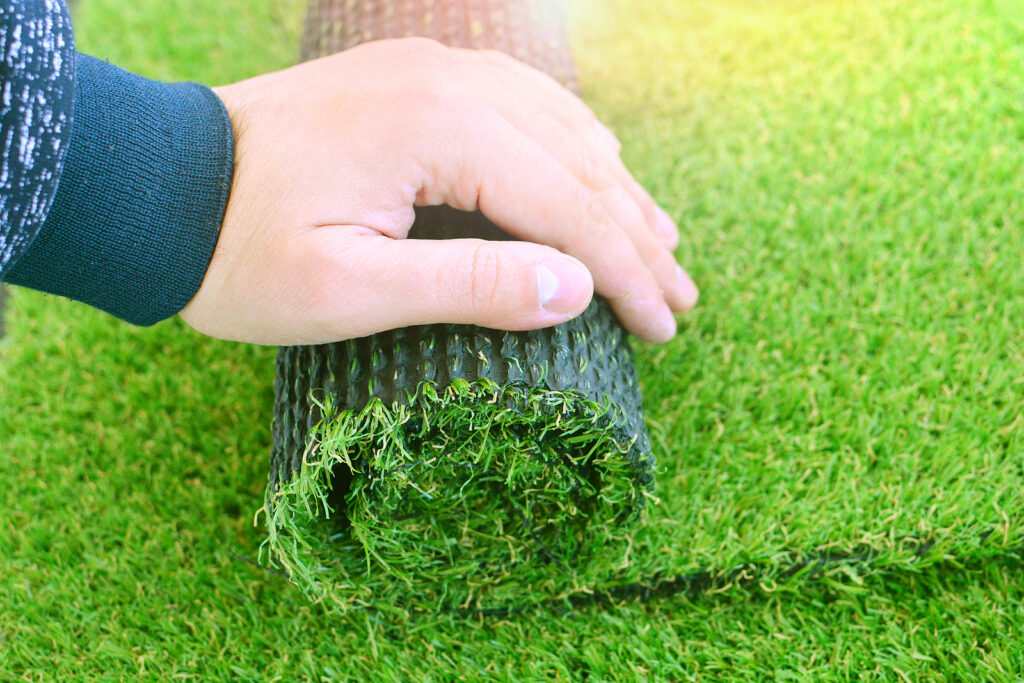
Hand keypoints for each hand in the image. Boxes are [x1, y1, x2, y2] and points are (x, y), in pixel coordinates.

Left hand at [179, 38, 697, 344]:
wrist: (158, 185)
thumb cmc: (240, 251)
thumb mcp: (349, 290)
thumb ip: (468, 288)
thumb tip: (575, 291)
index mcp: (438, 127)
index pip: (567, 205)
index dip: (624, 272)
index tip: (663, 327)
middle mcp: (449, 79)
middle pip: (579, 163)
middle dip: (636, 238)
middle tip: (682, 299)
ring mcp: (432, 69)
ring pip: (560, 130)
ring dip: (615, 193)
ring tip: (661, 246)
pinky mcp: (415, 80)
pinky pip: (521, 109)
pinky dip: (569, 154)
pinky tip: (593, 179)